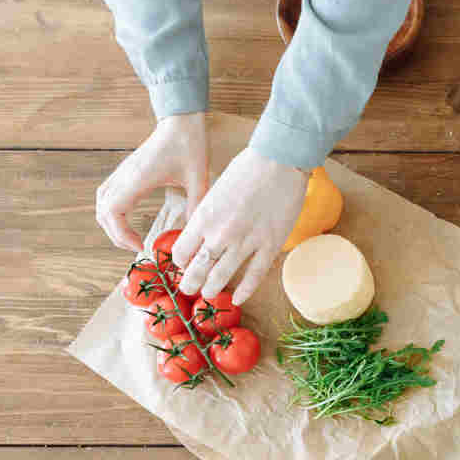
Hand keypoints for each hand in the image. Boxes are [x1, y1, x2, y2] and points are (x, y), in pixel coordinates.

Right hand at [96, 112, 208, 251]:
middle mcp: (124, 176)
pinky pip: (107, 194)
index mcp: (138, 178)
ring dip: (111, 224)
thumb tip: (195, 232)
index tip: (140, 245)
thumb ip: (196, 205)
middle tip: (137, 246)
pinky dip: (111, 211)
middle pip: (102, 212)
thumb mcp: (199, 178)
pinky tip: (127, 220)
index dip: (121, 234)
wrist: (181, 121)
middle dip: (116, 235)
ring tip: (131, 237)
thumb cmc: (189, 145)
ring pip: (101, 203)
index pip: (113, 212)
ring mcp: (122, 172)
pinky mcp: (125, 171)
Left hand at [170, 147, 308, 304]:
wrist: (279, 161)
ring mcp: (247, 242)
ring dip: (212, 289)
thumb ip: (207, 215)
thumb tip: (201, 235)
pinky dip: (244, 290)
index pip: (181, 253)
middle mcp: (221, 234)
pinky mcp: (270, 245)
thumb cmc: (246, 169)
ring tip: (209, 294)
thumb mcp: (215, 191)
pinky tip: (238, 298)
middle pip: (197, 270)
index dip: (180, 263)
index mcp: (204, 217)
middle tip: (189, 288)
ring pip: (222, 277)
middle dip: (190, 284)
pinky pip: (254, 275)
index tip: (184, 265)